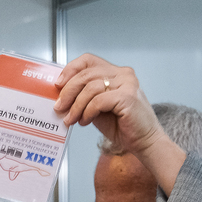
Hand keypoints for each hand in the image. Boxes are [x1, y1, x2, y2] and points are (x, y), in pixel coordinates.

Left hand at [53, 54, 185, 192]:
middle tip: (59, 107)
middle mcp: (123, 74)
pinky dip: (88, 112)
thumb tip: (61, 96)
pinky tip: (85, 121)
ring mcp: (127, 84)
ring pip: (90, 88)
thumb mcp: (97, 108)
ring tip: (72, 120)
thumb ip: (84, 98)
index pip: (88, 60)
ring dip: (76, 106)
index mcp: (116, 72)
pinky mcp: (128, 97)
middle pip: (86, 74)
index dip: (70, 69)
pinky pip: (98, 100)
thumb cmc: (121, 126)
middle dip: (68, 92)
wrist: (143, 141)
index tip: (58, 84)